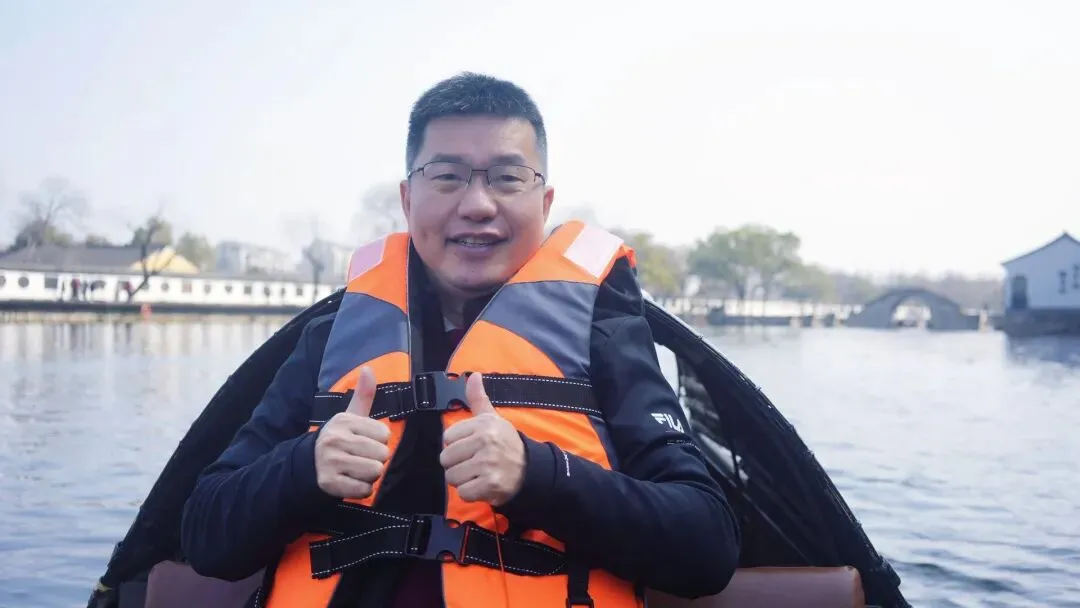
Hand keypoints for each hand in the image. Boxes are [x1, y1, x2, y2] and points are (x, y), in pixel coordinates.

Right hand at [314, 366, 390, 498]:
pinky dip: (362, 489)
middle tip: (360, 458)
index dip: (378, 441)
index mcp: (344, 421)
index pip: (384, 434)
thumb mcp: (350, 416)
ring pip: (375, 471)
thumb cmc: (338, 439)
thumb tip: (368, 369)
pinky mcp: (329, 482)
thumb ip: (363, 395)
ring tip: (356, 470)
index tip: (364, 442)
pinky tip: (351, 481)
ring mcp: (331, 461)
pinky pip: (364, 489)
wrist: (308, 464)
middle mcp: (335, 439)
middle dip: (375, 459)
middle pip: (382, 454)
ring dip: (370, 475)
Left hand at [440, 373, 525, 505]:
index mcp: (483, 424)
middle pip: (446, 458)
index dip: (456, 445)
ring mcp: (488, 464)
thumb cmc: (506, 442)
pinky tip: (481, 485)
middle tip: (472, 463)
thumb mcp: (493, 418)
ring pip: (451, 476)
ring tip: (476, 474)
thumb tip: (473, 375)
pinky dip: (469, 493)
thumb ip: (478, 398)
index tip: (469, 447)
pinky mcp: (490, 484)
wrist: (530, 470)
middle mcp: (485, 442)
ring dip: (461, 480)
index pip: (447, 437)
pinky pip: (463, 492)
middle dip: (456, 464)